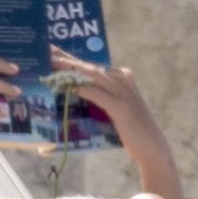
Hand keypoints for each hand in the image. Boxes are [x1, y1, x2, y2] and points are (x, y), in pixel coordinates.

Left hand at [52, 46, 187, 198]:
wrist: (152, 147)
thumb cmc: (131, 131)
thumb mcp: (115, 109)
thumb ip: (100, 98)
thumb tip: (75, 93)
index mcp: (121, 77)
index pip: (91, 66)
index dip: (71, 58)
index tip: (52, 52)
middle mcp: (122, 80)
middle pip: (88, 66)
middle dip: (66, 59)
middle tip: (45, 52)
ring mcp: (122, 92)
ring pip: (90, 75)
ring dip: (69, 69)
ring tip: (50, 64)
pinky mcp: (119, 106)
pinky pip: (95, 93)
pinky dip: (80, 88)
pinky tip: (66, 86)